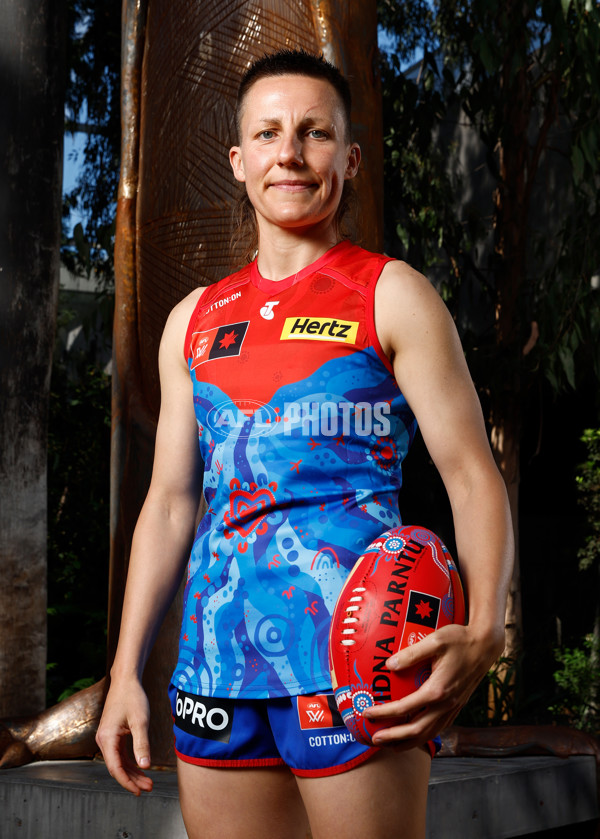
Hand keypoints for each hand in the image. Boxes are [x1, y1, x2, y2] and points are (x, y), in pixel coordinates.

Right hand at [95, 678, 153, 795]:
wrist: (126, 681)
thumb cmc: (133, 697)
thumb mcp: (140, 721)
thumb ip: (142, 744)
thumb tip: (146, 766)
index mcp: (107, 738)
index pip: (115, 768)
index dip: (127, 782)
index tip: (140, 791)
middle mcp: (103, 740)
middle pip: (117, 768)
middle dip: (133, 780)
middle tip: (149, 788)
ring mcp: (107, 738)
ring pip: (119, 762)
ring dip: (132, 773)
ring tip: (148, 782)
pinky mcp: (112, 735)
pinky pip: (120, 754)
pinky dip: (130, 763)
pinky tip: (141, 768)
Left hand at [362, 623, 504, 748]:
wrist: (485, 645)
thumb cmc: (460, 640)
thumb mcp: (435, 641)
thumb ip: (411, 654)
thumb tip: (389, 665)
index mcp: (438, 689)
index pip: (405, 708)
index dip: (384, 713)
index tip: (367, 713)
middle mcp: (446, 703)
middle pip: (417, 730)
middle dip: (394, 737)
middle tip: (375, 739)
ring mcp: (453, 707)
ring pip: (430, 733)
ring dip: (409, 742)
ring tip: (392, 746)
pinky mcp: (458, 706)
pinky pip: (439, 728)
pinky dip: (425, 736)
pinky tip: (415, 735)